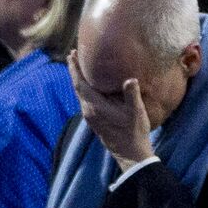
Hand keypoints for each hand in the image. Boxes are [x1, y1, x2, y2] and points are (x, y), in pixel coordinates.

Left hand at [67, 50, 153, 169]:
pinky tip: (90, 84)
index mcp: (94, 106)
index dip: (75, 68)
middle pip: (77, 86)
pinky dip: (84, 88)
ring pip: (80, 93)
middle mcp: (88, 110)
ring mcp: (89, 116)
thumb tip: (130, 79)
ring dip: (79, 79)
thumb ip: (131, 95)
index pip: (80, 84)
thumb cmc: (134, 131)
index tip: (71, 55)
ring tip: (79, 66)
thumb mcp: (136, 112)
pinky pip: (85, 99)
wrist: (130, 153)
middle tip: (72, 54)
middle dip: (74, 70)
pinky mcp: (93, 119)